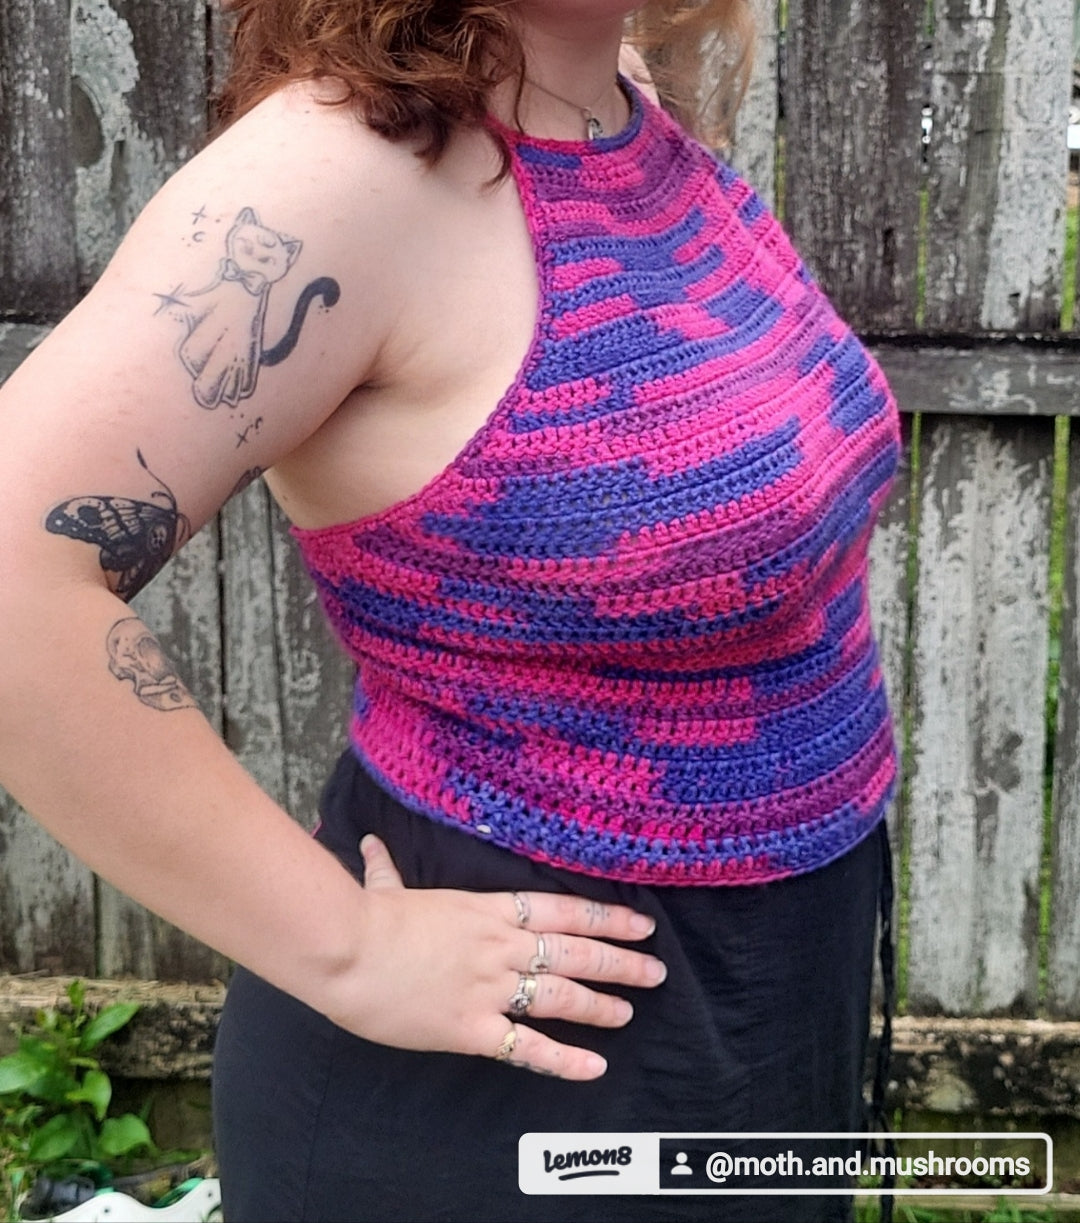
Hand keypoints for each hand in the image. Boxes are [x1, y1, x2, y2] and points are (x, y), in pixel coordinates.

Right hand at [330, 834, 666, 1080]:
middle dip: (620, 962)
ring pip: (562, 996)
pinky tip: (595, 1067)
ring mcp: (490, 988)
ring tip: (630, 1012)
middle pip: (575, 952)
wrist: (347, 950)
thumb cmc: (365, 918)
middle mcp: (500, 947)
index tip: (641, 922)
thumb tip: (370, 843)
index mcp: (487, 910)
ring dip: (601, 1005)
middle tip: (655, 971)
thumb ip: (386, 869)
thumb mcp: (385, 888)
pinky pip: (529, 1047)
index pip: (562, 909)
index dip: (606, 916)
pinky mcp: (472, 1029)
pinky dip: (565, 1059)